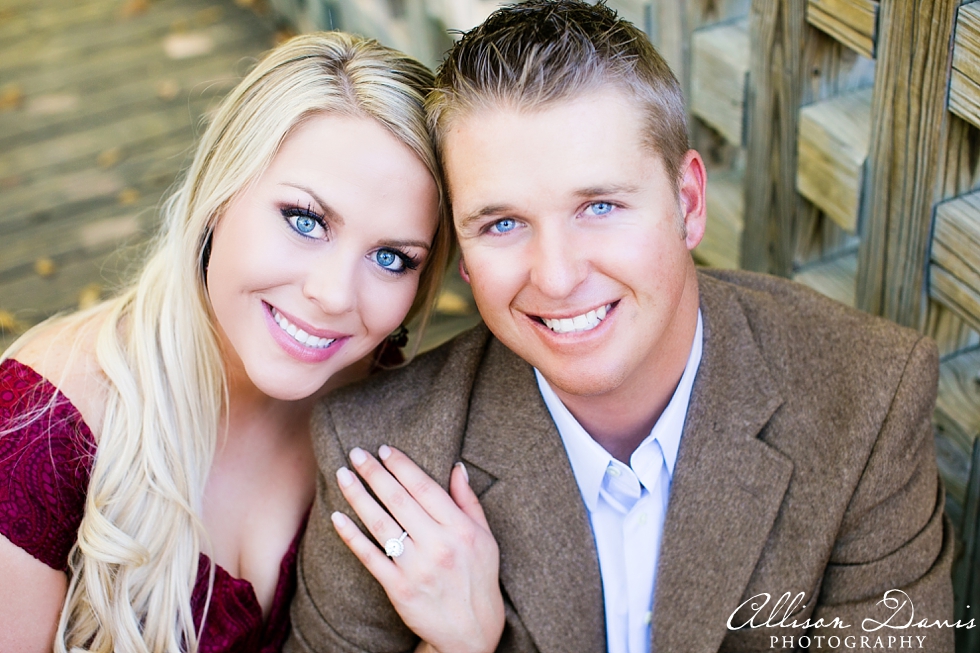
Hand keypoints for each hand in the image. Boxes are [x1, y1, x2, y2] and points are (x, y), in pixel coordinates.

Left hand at [331, 445, 504, 652]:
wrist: (471, 631)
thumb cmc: (478, 578)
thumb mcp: (485, 537)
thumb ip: (468, 501)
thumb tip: (457, 467)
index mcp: (460, 529)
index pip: (425, 488)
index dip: (402, 466)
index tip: (385, 449)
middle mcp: (439, 546)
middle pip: (399, 500)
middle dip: (375, 473)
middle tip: (357, 453)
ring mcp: (417, 568)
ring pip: (381, 524)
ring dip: (358, 496)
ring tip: (342, 475)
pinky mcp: (399, 588)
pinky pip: (370, 556)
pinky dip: (352, 536)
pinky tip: (337, 517)